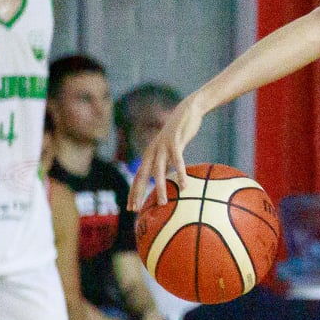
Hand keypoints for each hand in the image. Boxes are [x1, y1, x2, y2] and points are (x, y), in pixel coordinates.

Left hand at [128, 96, 206, 210]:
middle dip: (137, 193)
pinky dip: (180, 173)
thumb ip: (169, 161)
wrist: (188, 110)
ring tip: (162, 203)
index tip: (131, 208)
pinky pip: (178, 160)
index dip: (134, 192)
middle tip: (135, 209)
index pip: (138, 177)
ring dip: (160, 188)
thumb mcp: (172, 148)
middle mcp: (153, 151)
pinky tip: (184, 185)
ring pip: (159, 171)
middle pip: (142, 175)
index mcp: (151, 154)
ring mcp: (163, 146)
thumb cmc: (181, 132)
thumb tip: (172, 178)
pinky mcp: (175, 141)